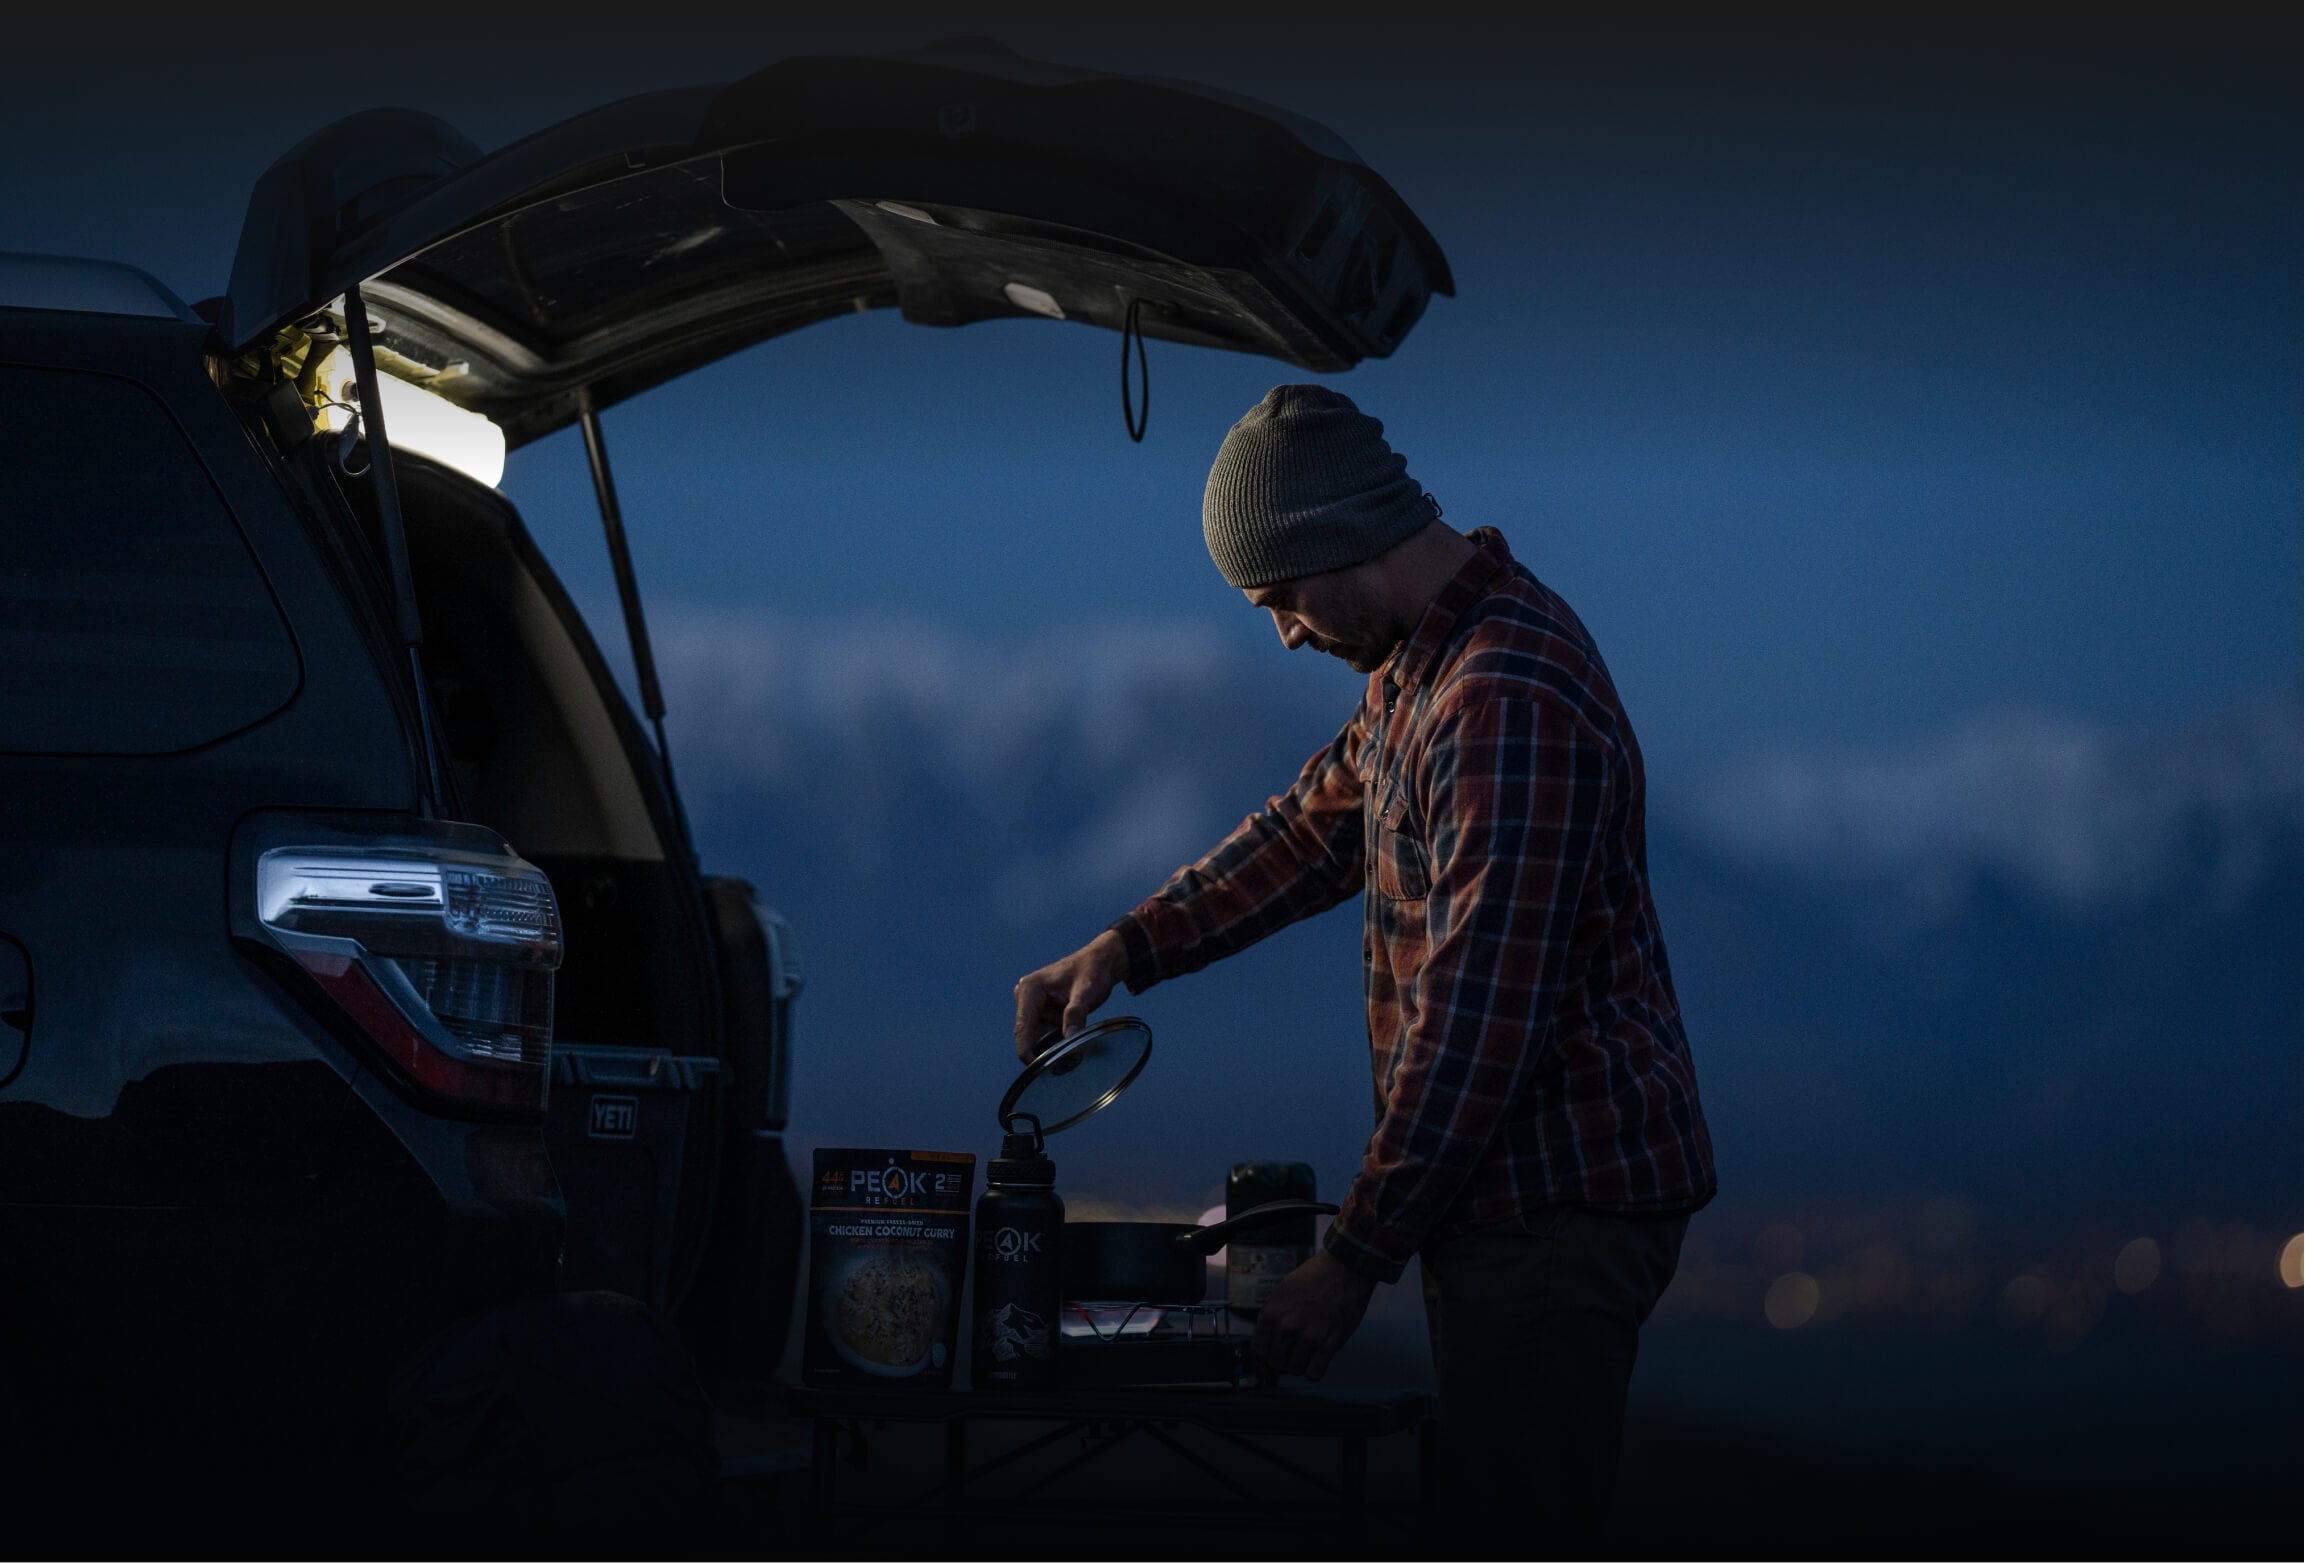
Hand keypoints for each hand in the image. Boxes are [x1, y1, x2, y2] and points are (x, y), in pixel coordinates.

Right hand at [1011, 931, 1128, 1060]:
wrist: (1100, 962)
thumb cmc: (1091, 970)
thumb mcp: (1085, 991)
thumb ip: (1075, 1014)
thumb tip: (1069, 1040)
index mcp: (1030, 989)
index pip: (1022, 1026)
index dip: (1026, 1050)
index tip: (1036, 1067)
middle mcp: (1027, 998)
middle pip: (1027, 1035)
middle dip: (1041, 1050)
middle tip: (1061, 1065)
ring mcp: (1034, 1007)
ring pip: (1037, 1038)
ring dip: (1050, 1048)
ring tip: (1068, 1057)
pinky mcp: (1044, 1014)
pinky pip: (1046, 1035)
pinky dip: (1055, 1044)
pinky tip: (1068, 1050)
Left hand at [1249, 1250, 1376, 1380]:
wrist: (1344, 1270)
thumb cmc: (1314, 1277)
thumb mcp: (1282, 1293)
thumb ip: (1273, 1318)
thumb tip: (1267, 1340)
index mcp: (1271, 1313)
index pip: (1258, 1351)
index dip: (1263, 1358)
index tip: (1267, 1362)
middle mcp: (1287, 1327)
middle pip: (1276, 1364)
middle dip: (1282, 1362)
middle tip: (1290, 1355)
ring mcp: (1308, 1337)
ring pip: (1294, 1370)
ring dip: (1299, 1366)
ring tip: (1305, 1354)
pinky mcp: (1329, 1344)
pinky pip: (1314, 1373)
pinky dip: (1314, 1371)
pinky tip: (1317, 1360)